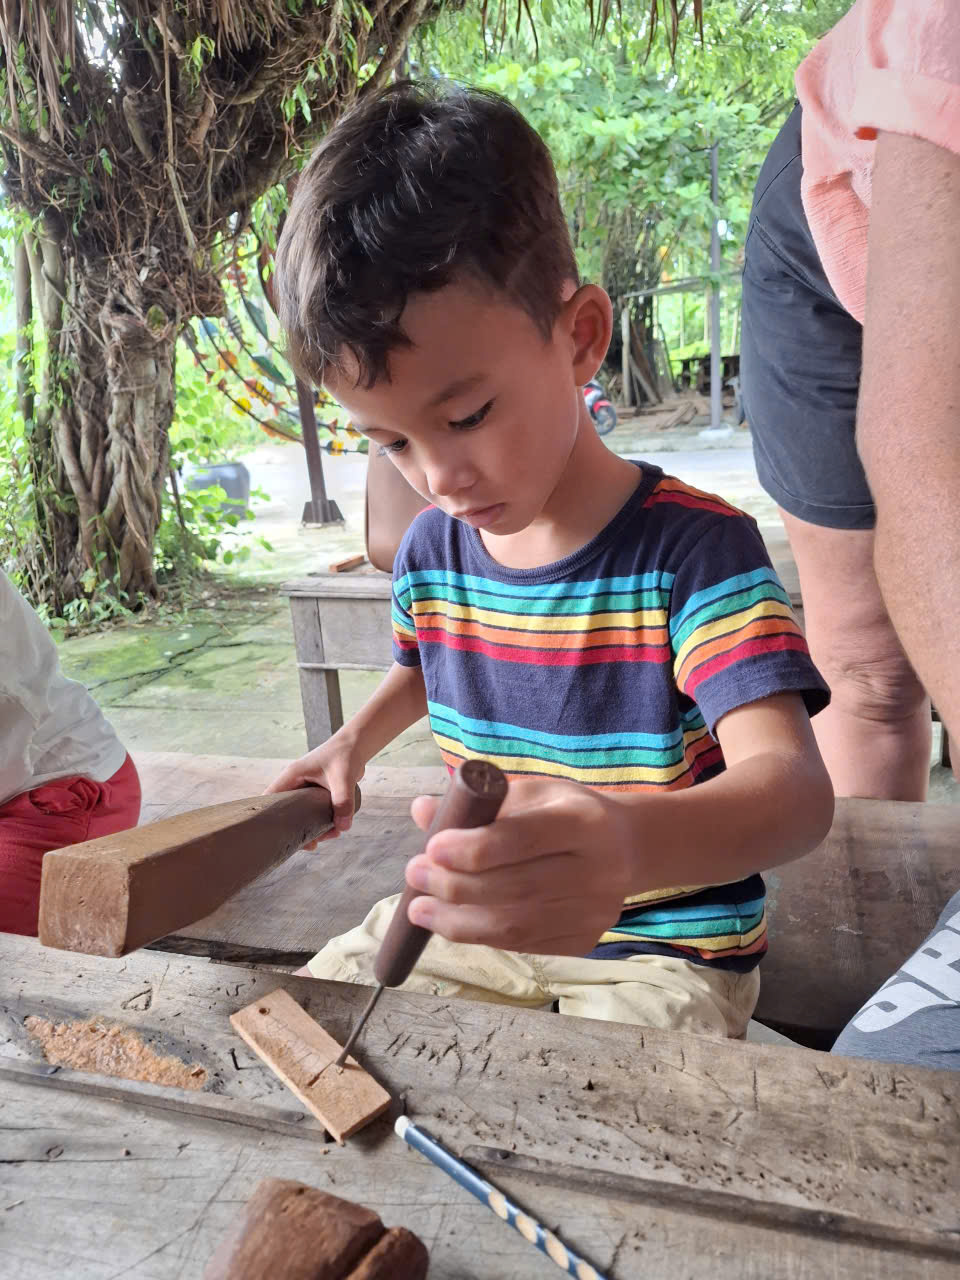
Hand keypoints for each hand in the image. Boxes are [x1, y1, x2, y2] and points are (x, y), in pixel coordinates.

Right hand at [265, 732, 363, 847]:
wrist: (356, 745)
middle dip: (298, 830)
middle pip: (286, 813)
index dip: (269, 819)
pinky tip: (335, 829)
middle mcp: (295, 784)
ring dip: (314, 828)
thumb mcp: (343, 779)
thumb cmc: (345, 755)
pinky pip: (313, 813)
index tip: (279, 838)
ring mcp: (305, 790)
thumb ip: (343, 802)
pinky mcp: (316, 794)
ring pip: (302, 815)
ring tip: (331, 835)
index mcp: (291, 777)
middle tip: (312, 845)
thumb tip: (342, 827)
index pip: (269, 799)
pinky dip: (322, 822)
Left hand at [402, 776, 633, 954]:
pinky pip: (524, 944)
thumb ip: (479, 804)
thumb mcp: (531, 793)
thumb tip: (422, 810)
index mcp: (584, 820)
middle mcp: (598, 869)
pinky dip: (483, 935)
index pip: (521, 839)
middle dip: (455, 886)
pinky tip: (454, 922)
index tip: (431, 849)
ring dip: (458, 920)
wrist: (626, 847)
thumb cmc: (565, 812)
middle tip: (414, 876)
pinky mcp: (586, 939)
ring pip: (516, 925)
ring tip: (421, 909)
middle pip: (515, 888)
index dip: (472, 849)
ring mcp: (596, 911)